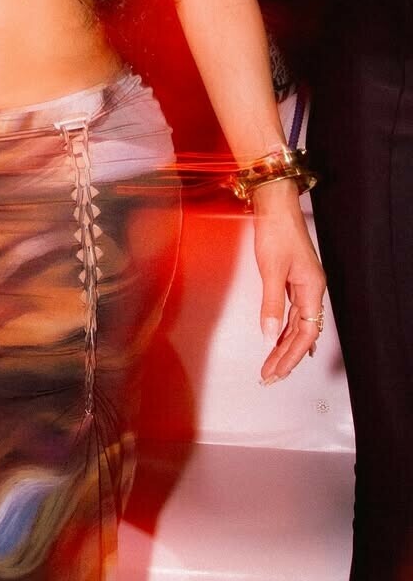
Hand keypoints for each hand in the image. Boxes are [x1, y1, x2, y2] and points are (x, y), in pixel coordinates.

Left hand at [254, 179, 327, 382]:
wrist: (274, 205)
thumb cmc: (275, 231)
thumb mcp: (271, 270)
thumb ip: (270, 304)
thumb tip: (268, 336)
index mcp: (312, 289)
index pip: (306, 333)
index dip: (291, 356)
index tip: (276, 371)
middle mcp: (311, 289)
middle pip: (303, 333)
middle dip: (287, 356)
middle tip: (270, 376)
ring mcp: (303, 284)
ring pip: (297, 324)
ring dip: (283, 345)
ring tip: (271, 365)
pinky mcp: (292, 278)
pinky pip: (292, 312)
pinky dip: (284, 328)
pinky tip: (280, 339)